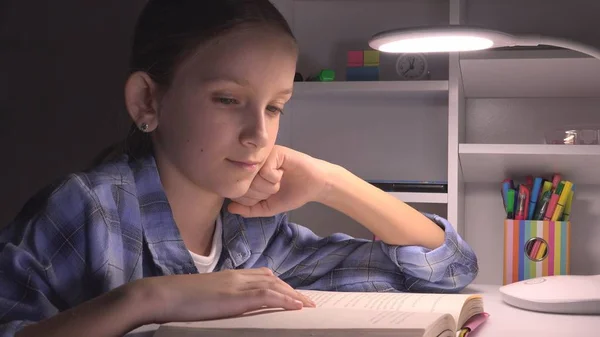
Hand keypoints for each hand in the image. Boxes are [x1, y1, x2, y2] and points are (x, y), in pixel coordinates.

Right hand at [138, 268, 315, 323]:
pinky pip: (267, 296)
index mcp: (230, 275)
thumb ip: (220, 297)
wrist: (163, 295)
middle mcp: (237, 276)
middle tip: (307, 301)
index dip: (280, 283)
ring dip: (294, 295)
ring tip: (309, 305)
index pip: (262, 275)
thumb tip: (227, 306)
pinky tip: (297, 306)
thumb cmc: (178, 298)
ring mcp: (237, 285)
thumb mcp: (205, 295)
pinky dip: (285, 300)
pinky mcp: (235, 297)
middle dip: (291, 289)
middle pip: (272, 279)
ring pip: (274, 285)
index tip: (292, 293)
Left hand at [228, 145, 332, 216]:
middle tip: (274, 189)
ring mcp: (262, 156)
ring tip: (279, 181)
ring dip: (269, 186)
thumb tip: (229, 208)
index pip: (238, 192)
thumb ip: (249, 209)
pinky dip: (275, 177)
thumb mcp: (267, 207)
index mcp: (248, 176)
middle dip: (262, 193)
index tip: (266, 197)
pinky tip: (283, 173)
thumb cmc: (291, 194)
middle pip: (244, 185)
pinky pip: (265, 169)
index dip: (252, 200)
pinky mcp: (273, 152)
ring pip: (254, 177)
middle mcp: (252, 164)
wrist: (313, 185)